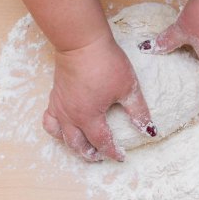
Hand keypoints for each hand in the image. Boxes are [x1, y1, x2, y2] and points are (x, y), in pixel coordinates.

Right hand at [42, 35, 156, 161]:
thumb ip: (138, 111)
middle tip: (101, 157)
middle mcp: (71, 116)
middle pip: (78, 144)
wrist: (82, 42)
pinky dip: (56, 128)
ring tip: (82, 146)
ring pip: (61, 135)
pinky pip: (49, 119)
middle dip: (90, 154)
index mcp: (90, 116)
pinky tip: (65, 125)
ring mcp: (60, 106)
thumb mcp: (128, 88)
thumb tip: (149, 130)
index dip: (113, 152)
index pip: (102, 142)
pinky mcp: (54, 95)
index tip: (121, 157)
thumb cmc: (106, 63)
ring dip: (72, 145)